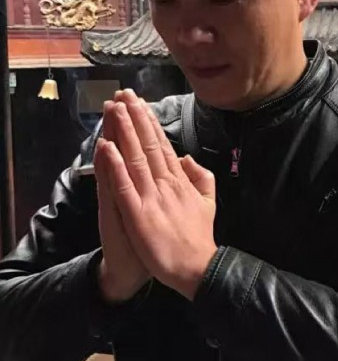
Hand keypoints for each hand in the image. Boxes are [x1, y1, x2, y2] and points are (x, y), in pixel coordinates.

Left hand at [101, 91, 216, 299]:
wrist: (197, 266)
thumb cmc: (198, 236)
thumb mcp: (208, 201)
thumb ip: (200, 177)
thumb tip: (187, 157)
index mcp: (179, 180)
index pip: (162, 144)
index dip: (149, 122)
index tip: (140, 103)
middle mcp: (166, 182)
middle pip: (148, 144)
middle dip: (136, 117)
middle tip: (124, 94)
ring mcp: (151, 197)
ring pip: (135, 157)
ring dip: (124, 131)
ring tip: (114, 109)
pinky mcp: (138, 214)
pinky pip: (124, 186)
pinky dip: (115, 165)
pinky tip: (106, 147)